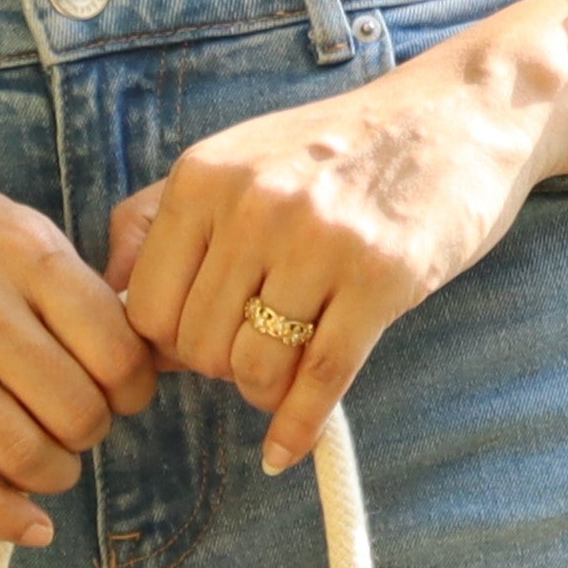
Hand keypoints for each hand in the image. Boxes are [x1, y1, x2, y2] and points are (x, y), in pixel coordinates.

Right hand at [0, 98, 157, 544]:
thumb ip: (58, 284)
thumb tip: (123, 357)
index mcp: (20, 249)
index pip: (116, 348)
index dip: (134, 389)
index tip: (121, 395)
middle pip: (78, 411)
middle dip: (92, 435)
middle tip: (76, 428)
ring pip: (24, 455)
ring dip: (53, 477)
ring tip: (48, 466)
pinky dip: (5, 518)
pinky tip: (30, 527)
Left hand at [105, 0, 567, 473]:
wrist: (454, 115)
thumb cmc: (336, 152)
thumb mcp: (236, 160)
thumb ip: (162, 219)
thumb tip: (112, 296)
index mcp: (206, 178)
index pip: (149, 310)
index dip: (168, 347)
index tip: (199, 343)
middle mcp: (256, 206)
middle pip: (199, 350)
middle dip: (220, 368)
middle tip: (254, 350)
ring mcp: (319, 242)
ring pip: (255, 371)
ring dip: (265, 392)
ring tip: (285, 371)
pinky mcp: (379, 279)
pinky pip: (321, 382)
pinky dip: (298, 430)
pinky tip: (285, 452)